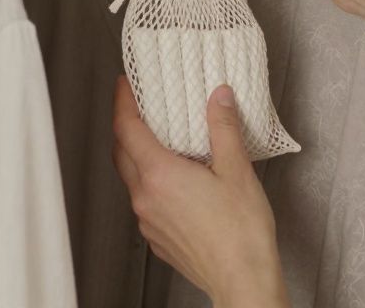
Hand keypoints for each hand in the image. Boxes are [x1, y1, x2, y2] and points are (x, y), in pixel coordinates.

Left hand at [112, 78, 288, 307]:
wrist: (243, 280)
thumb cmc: (241, 233)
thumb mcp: (236, 169)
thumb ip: (223, 128)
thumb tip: (219, 98)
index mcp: (160, 175)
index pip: (127, 128)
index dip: (122, 102)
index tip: (124, 86)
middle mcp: (146, 197)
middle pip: (122, 152)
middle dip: (125, 127)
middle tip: (138, 109)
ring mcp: (149, 221)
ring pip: (132, 179)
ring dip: (138, 157)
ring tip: (160, 144)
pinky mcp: (157, 238)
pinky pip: (145, 203)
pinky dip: (151, 185)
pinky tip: (174, 183)